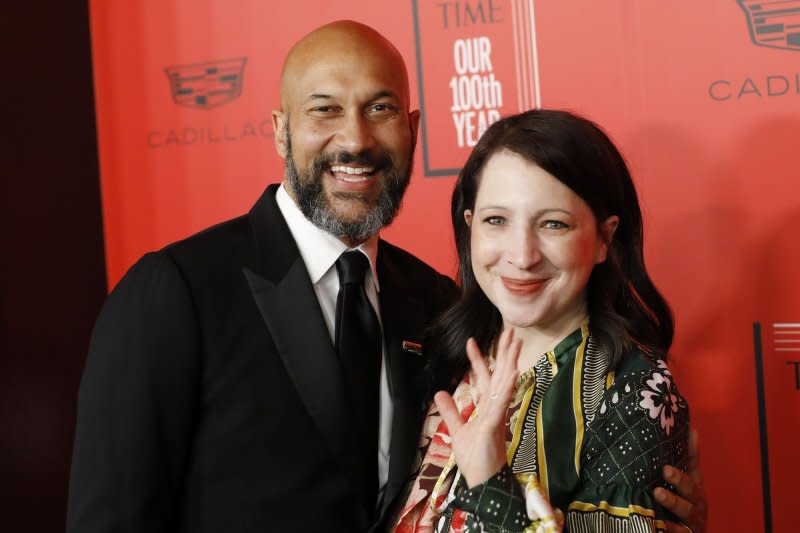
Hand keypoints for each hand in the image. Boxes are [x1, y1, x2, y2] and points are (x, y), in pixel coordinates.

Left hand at [435, 329, 520, 487]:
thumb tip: (440, 393)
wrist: (483, 483)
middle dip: (504, 353)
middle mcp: (494, 408)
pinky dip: (507, 387)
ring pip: (505, 383)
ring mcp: (497, 415)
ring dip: (510, 362)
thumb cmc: (476, 460)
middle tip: (509, 331)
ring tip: (515, 343)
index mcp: (486, 408)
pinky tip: (512, 371)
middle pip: (500, 375)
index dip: (478, 360)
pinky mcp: (496, 425)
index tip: (471, 341)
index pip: (483, 379)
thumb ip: (450, 411)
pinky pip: (502, 402)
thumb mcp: (457, 431)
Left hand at [654, 428, 706, 532]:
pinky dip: (669, 527)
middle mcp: (696, 502)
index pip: (693, 464)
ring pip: (685, 510)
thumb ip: (684, 460)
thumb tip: (688, 430)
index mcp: (693, 486)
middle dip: (680, 479)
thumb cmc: (681, 507)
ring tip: (658, 493)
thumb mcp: (682, 483)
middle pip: (691, 488)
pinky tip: (660, 523)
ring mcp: (692, 520)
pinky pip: (677, 531)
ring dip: (672, 501)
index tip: (689, 433)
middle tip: (666, 470)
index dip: (692, 450)